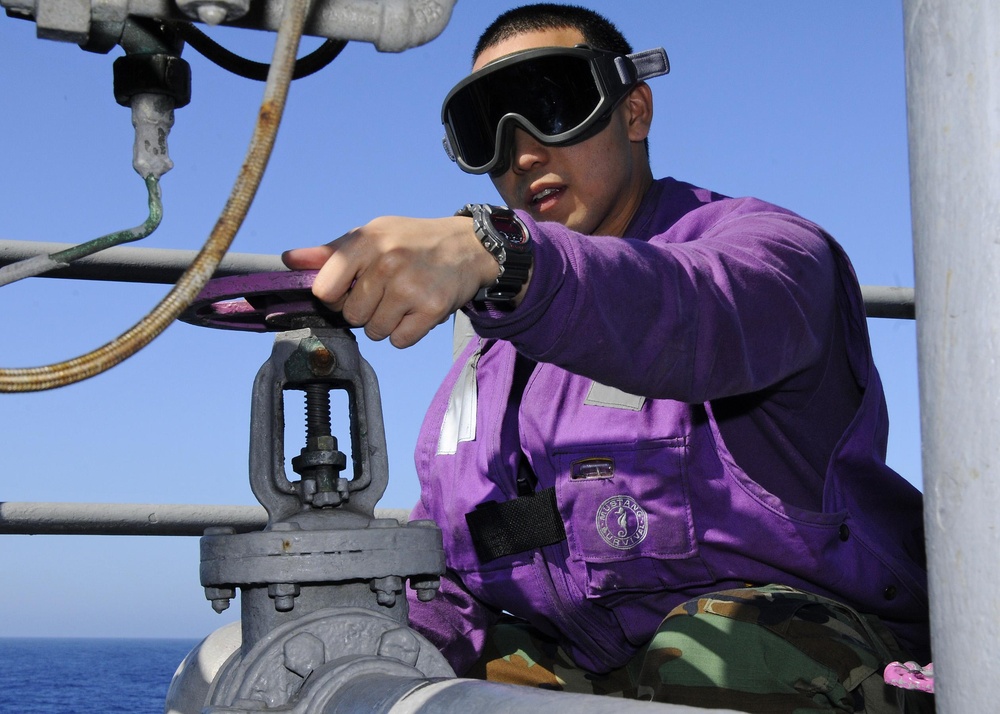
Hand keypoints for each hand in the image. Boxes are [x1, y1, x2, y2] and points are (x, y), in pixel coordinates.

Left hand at [282, 215, 498, 347]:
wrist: (468, 246)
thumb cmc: (412, 241)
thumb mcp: (373, 234)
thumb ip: (331, 252)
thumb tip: (289, 260)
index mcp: (366, 241)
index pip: (324, 288)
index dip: (334, 296)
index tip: (349, 289)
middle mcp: (387, 263)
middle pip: (350, 315)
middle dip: (364, 310)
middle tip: (385, 292)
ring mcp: (410, 287)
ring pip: (374, 331)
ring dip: (385, 323)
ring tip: (403, 300)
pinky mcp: (431, 309)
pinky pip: (399, 341)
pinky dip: (406, 333)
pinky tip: (417, 311)